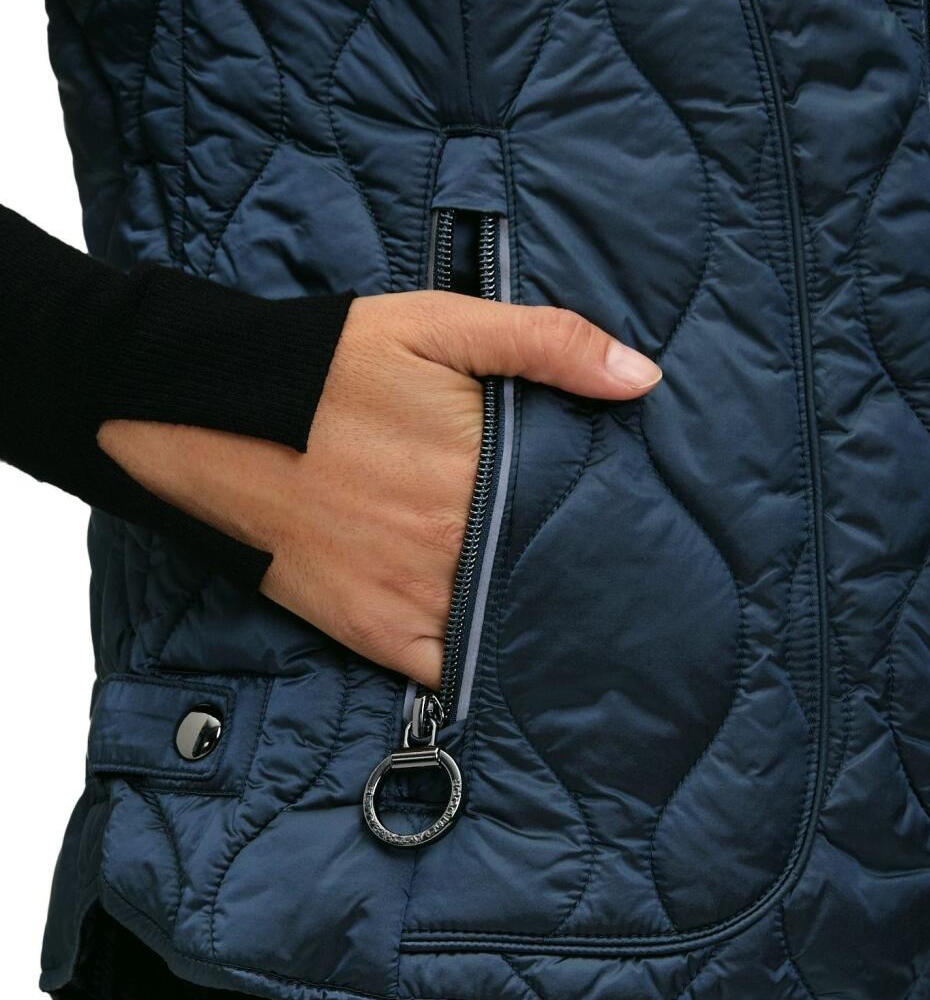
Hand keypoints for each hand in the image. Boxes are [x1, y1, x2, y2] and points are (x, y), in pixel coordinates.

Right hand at [97, 292, 661, 685]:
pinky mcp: (376, 633)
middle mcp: (460, 547)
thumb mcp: (439, 326)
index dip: (619, 519)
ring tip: (588, 627)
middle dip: (591, 578)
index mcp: (487, 472)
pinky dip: (483, 669)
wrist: (214, 418)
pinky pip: (451, 673)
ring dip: (545, 625)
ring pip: (511, 629)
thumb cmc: (329, 367)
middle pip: (553, 576)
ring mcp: (417, 599)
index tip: (644, 524)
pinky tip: (511, 657)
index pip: (584, 511)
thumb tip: (643, 378)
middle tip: (630, 580)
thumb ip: (546, 343)